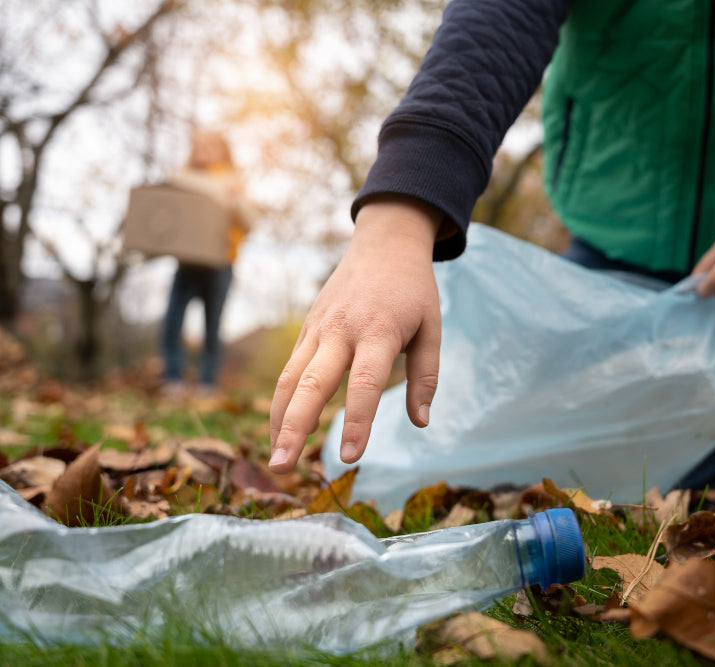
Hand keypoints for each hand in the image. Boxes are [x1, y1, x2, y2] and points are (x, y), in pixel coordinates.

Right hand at [268, 198, 442, 471]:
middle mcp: (342, 331)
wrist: (384, 243)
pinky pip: (289, 369)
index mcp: (379, 331)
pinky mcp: (308, 329)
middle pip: (311, 384)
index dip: (357, 422)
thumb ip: (426, 377)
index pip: (365, 384)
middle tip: (283, 467)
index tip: (350, 458)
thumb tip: (420, 422)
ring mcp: (319, 328)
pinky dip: (282, 403)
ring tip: (277, 460)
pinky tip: (282, 432)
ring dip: (279, 421)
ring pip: (290, 379)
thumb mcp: (432, 328)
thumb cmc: (413, 291)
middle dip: (295, 427)